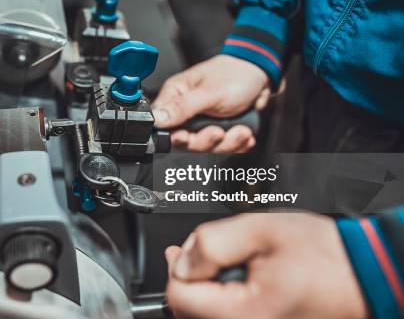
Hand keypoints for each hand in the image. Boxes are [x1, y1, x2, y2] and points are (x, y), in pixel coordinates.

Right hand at [152, 55, 269, 151]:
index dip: (175, 136)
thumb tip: (157, 119)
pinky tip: (245, 134)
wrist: (261, 74)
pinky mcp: (219, 129)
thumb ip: (182, 107)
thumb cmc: (235, 74)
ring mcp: (203, 123)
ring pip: (207, 147)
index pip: (163, 125)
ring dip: (227, 143)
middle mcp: (186, 112)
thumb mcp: (208, 92)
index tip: (187, 137)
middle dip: (207, 141)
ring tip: (241, 131)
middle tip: (219, 132)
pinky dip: (237, 144)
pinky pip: (224, 147)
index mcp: (175, 96)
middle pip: (186, 141)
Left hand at [165, 213, 367, 318]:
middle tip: (212, 250)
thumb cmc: (325, 256)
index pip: (178, 297)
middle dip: (192, 274)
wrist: (364, 275)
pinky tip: (237, 275)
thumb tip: (183, 261)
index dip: (180, 266)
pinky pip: (225, 314)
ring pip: (204, 312)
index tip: (192, 250)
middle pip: (187, 308)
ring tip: (231, 261)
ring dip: (206, 284)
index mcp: (243, 314)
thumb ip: (212, 244)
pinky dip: (222, 293)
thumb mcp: (262, 230)